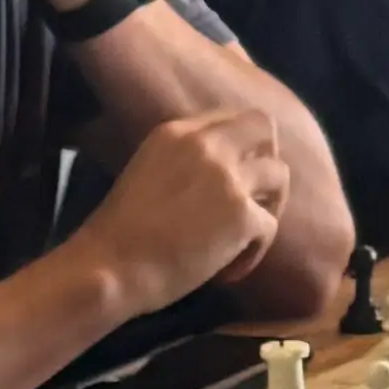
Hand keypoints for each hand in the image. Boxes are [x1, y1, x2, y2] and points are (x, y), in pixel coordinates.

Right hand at [69, 99, 292, 318]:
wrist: (109, 268)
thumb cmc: (116, 233)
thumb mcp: (147, 172)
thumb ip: (183, 162)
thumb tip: (216, 177)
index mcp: (177, 132)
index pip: (231, 117)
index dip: (244, 145)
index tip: (235, 175)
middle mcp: (207, 144)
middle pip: (264, 127)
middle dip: (267, 159)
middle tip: (255, 197)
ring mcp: (228, 178)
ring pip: (279, 176)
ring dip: (269, 206)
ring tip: (242, 237)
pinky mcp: (243, 216)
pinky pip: (270, 227)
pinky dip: (253, 253)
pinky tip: (226, 271)